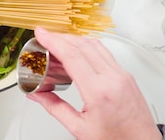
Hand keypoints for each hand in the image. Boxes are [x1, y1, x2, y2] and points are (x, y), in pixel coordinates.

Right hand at [27, 27, 161, 139]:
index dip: (54, 41)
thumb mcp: (80, 128)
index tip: (41, 34)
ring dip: (74, 39)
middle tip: (45, 36)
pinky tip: (77, 51)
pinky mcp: (126, 75)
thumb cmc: (117, 139)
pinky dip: (87, 46)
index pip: (72, 56)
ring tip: (58, 42)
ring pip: (96, 45)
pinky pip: (105, 52)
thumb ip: (55, 108)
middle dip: (61, 37)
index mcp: (99, 92)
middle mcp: (113, 78)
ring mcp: (122, 75)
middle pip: (83, 45)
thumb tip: (37, 95)